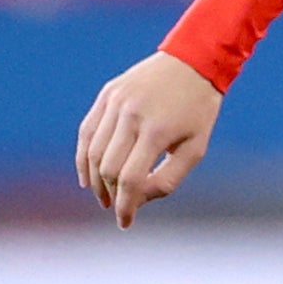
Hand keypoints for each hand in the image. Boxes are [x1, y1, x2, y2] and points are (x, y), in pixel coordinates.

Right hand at [75, 50, 221, 227]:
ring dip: (94, 181)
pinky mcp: (107, 95)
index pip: (131, 179)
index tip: (125, 223)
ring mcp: (116, 102)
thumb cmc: (199, 109)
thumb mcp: (196, 147)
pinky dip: (83, 157)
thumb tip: (137, 200)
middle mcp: (132, 115)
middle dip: (111, 195)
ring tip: (104, 196)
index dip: (126, 206)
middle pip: (108, 169)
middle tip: (117, 207)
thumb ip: (168, 179)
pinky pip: (87, 132)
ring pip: (92, 152)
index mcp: (158, 130)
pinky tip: (88, 176)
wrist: (194, 61)